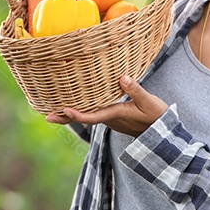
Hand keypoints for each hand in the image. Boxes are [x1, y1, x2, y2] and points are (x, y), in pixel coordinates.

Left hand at [46, 76, 167, 136]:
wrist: (163, 132)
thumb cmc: (157, 116)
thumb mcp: (149, 101)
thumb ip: (135, 89)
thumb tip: (122, 77)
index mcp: (116, 115)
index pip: (93, 116)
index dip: (78, 114)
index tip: (64, 109)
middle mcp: (109, 119)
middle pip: (83, 118)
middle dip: (64, 117)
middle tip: (46, 116)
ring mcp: (110, 119)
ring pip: (86, 116)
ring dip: (69, 114)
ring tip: (52, 110)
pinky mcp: (113, 117)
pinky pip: (92, 114)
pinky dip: (80, 111)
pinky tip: (73, 105)